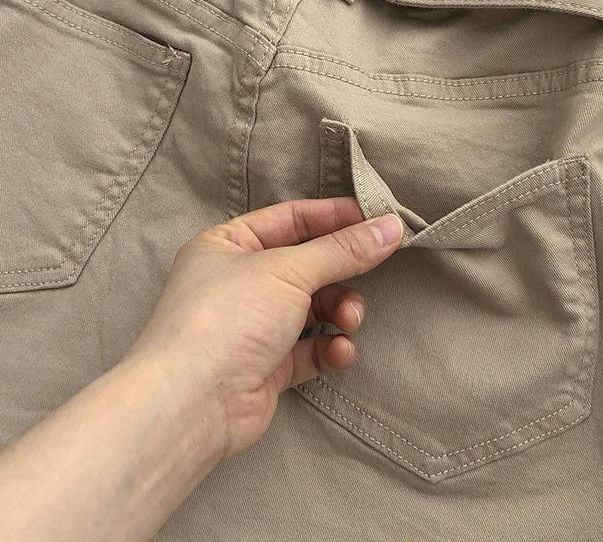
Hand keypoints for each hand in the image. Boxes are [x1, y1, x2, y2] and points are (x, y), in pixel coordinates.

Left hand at [122, 198, 403, 462]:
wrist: (191, 404)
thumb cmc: (227, 318)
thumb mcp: (289, 270)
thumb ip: (344, 249)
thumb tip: (392, 226)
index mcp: (229, 244)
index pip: (291, 219)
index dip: (335, 217)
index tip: (378, 219)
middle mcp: (238, 282)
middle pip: (307, 264)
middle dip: (342, 271)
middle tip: (375, 270)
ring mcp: (252, 326)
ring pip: (313, 307)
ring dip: (340, 311)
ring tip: (348, 320)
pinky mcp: (266, 367)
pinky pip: (310, 349)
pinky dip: (330, 348)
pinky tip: (340, 351)